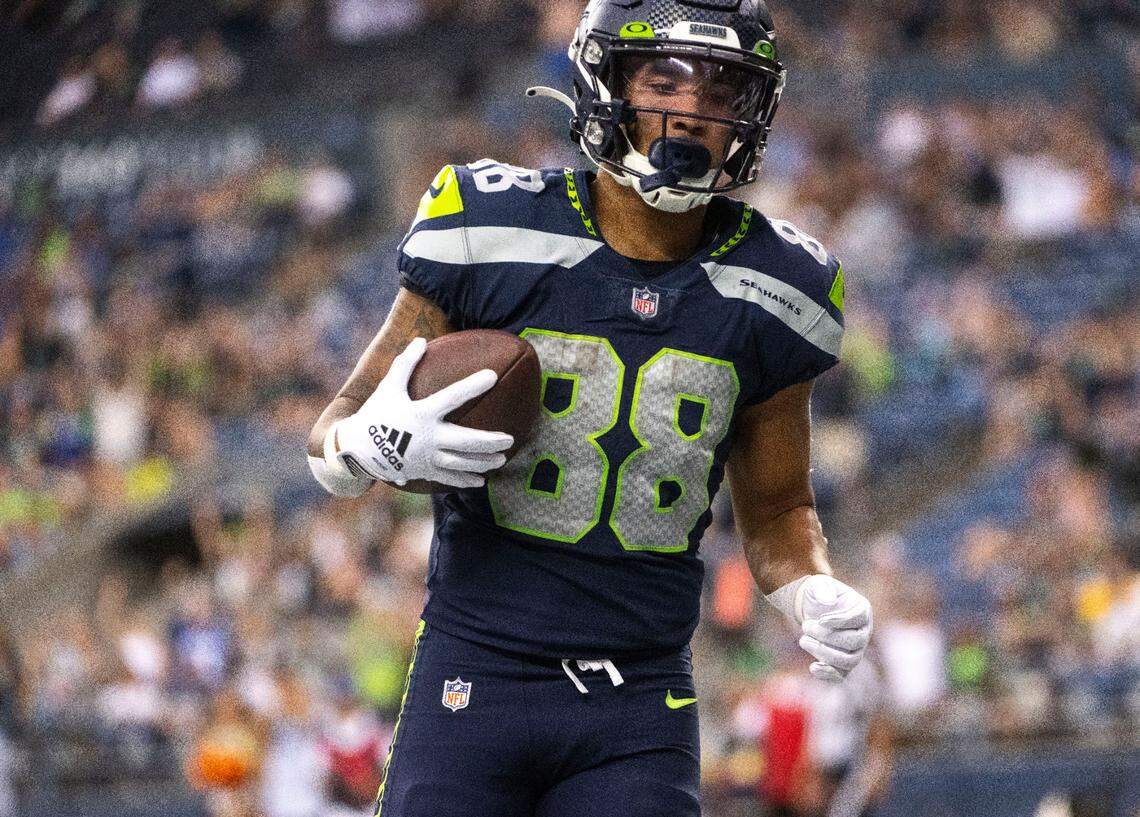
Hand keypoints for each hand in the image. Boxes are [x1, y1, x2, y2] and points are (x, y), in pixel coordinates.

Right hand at [334, 338, 513, 488]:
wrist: (357, 449)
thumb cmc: (376, 414)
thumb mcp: (388, 387)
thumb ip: (405, 364)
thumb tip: (420, 339)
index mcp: (422, 414)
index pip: (452, 396)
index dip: (472, 385)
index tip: (493, 376)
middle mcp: (427, 437)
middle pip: (465, 441)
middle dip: (489, 441)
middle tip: (510, 439)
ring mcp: (426, 457)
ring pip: (461, 463)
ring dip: (483, 462)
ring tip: (502, 459)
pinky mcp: (423, 471)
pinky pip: (448, 478)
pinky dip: (465, 480)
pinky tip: (480, 481)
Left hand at [795, 575, 872, 682]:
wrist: (814, 609)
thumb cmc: (819, 595)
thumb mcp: (818, 585)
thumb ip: (822, 589)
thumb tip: (827, 603)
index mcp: (861, 609)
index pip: (858, 618)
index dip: (839, 620)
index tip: (820, 619)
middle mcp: (863, 632)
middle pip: (854, 641)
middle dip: (827, 636)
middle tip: (805, 626)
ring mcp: (855, 650)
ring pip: (849, 660)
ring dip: (824, 653)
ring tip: (803, 640)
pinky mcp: (843, 664)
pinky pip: (841, 675)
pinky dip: (828, 674)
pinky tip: (812, 667)